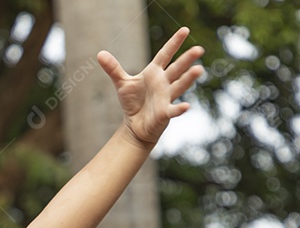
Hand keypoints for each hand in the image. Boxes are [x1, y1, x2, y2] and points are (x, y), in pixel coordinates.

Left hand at [98, 27, 204, 145]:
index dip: (174, 43)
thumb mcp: (122, 83)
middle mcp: (163, 83)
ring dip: (188, 79)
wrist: (135, 126)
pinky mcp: (165, 113)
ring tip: (198, 70)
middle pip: (176, 69)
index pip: (165, 55)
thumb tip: (100, 53)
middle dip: (186, 60)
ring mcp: (166, 98)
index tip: (185, 30)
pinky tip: (186, 106)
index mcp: (154, 73)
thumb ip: (113, 68)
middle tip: (199, 49)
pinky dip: (179, 109)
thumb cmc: (133, 102)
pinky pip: (173, 110)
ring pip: (179, 86)